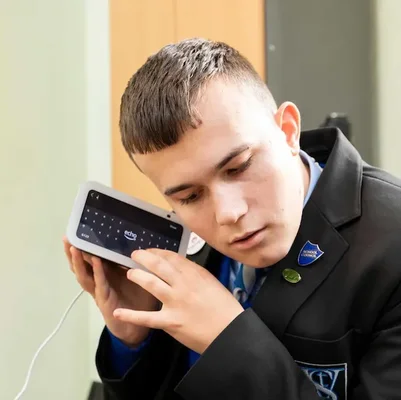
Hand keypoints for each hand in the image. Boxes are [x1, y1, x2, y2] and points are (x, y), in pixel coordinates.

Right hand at [63, 237, 158, 346]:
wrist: (137, 327)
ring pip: (84, 275)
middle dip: (74, 252)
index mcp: (107, 274)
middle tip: (67, 237)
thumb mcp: (140, 277)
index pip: (93, 257)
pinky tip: (96, 262)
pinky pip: (99, 285)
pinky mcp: (104, 301)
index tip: (79, 232)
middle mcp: (99, 282)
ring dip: (78, 261)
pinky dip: (97, 272)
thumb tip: (145, 244)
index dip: (85, 246)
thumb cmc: (139, 300)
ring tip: (74, 248)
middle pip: (82, 265)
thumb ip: (139, 263)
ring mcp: (99, 291)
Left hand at [113, 248, 243, 353]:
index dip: (158, 252)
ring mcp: (176, 302)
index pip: (172, 257)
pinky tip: (118, 313)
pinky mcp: (171, 321)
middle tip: (135, 254)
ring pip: (151, 283)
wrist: (231, 331)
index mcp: (195, 274)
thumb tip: (180, 268)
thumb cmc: (225, 308)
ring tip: (130, 273)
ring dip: (137, 276)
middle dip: (144, 257)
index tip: (151, 251)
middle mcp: (184, 284)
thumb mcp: (212, 283)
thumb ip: (195, 274)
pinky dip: (131, 315)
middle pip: (159, 265)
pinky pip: (147, 317)